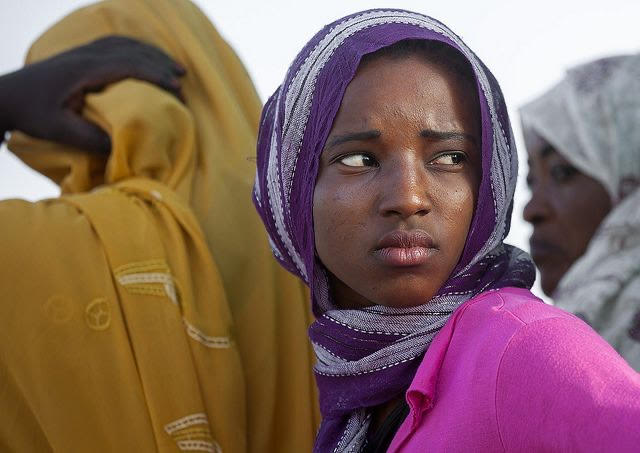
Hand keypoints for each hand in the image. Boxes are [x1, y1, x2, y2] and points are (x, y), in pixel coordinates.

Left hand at [0, 36, 185, 153]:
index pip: (129, 66)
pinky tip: (149, 58)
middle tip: (184, 83)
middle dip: (162, 65)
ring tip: (178, 68)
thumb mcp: (58, 130)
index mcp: (84, 69)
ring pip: (127, 44)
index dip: (156, 75)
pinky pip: (117, 44)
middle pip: (133, 51)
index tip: (177, 89)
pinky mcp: (82, 55)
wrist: (6, 96)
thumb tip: (123, 144)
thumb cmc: (31, 114)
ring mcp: (84, 51)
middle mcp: (87, 55)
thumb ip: (90, 138)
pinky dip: (139, 49)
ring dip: (155, 55)